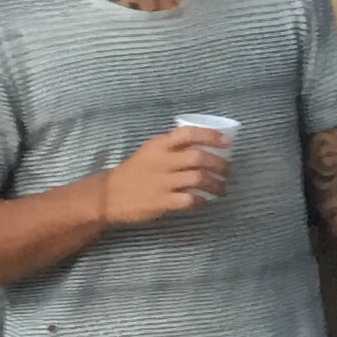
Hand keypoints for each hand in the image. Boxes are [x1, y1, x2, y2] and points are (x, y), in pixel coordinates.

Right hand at [99, 126, 229, 227]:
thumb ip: (172, 148)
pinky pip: (189, 199)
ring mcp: (163, 182)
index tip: (227, 142)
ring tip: (222, 189)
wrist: (109, 196)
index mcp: (160, 145)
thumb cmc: (134, 172)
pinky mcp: (162, 201)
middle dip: (219, 164)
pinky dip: (201, 201)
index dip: (211, 136)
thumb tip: (204, 147)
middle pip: (199, 157)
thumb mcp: (150, 152)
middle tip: (227, 171)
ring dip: (216, 184)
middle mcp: (163, 161)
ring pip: (199, 178)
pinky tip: (204, 202)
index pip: (189, 134)